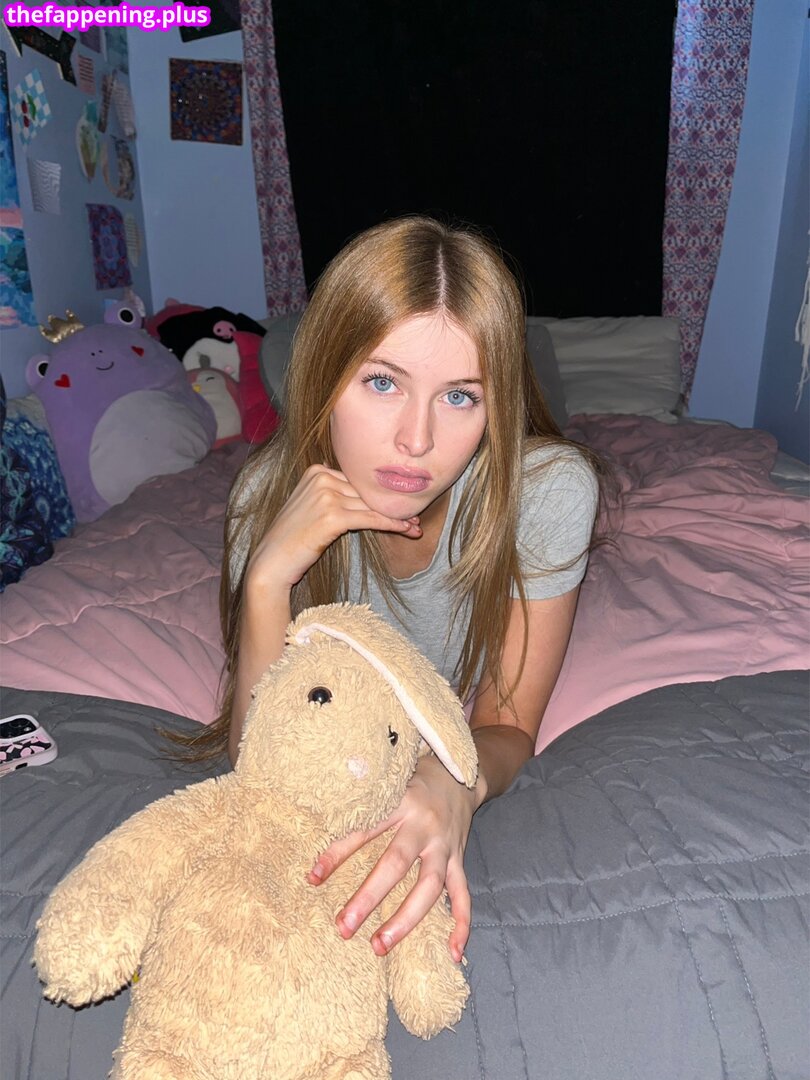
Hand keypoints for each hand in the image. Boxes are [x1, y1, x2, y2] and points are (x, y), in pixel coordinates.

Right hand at [245, 464, 421, 590]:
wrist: (272, 562)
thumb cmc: (292, 539)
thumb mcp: (310, 507)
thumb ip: (332, 494)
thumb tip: (365, 494)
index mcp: (317, 471)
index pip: (357, 481)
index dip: (380, 495)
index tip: (401, 504)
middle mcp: (321, 478)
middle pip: (366, 492)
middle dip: (391, 506)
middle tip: (415, 518)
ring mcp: (326, 496)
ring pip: (372, 506)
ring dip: (397, 518)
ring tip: (415, 528)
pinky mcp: (333, 517)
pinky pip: (371, 519)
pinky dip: (392, 525)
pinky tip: (407, 530)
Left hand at [308, 754, 479, 960]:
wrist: (459, 774)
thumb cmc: (411, 782)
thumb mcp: (386, 784)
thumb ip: (360, 806)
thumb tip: (319, 834)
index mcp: (400, 802)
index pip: (364, 830)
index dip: (337, 854)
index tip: (312, 878)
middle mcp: (423, 825)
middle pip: (396, 863)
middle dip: (369, 897)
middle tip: (343, 927)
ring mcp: (445, 845)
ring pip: (430, 886)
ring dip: (406, 919)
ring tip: (379, 946)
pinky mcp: (460, 858)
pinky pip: (463, 894)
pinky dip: (461, 923)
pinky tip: (453, 952)